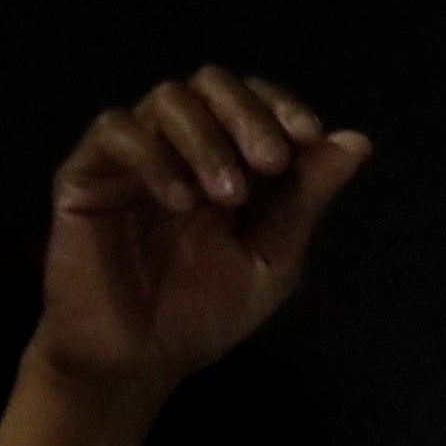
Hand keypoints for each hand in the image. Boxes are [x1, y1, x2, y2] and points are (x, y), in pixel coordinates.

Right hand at [37, 68, 372, 395]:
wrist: (135, 362)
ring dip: (208, 139)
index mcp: (230, 161)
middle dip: (248, 114)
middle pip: (212, 83)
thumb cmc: (203, 315)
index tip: (309, 136)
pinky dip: (153, 154)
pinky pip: (116, 129)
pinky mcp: (88, 171)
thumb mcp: (271, 260)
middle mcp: (181, 146)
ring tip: (225, 197)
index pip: (256, 102)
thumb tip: (358, 141)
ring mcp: (134, 154)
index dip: (282, 106)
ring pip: (169, 98)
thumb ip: (307, 200)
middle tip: (270, 162)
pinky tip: (179, 201)